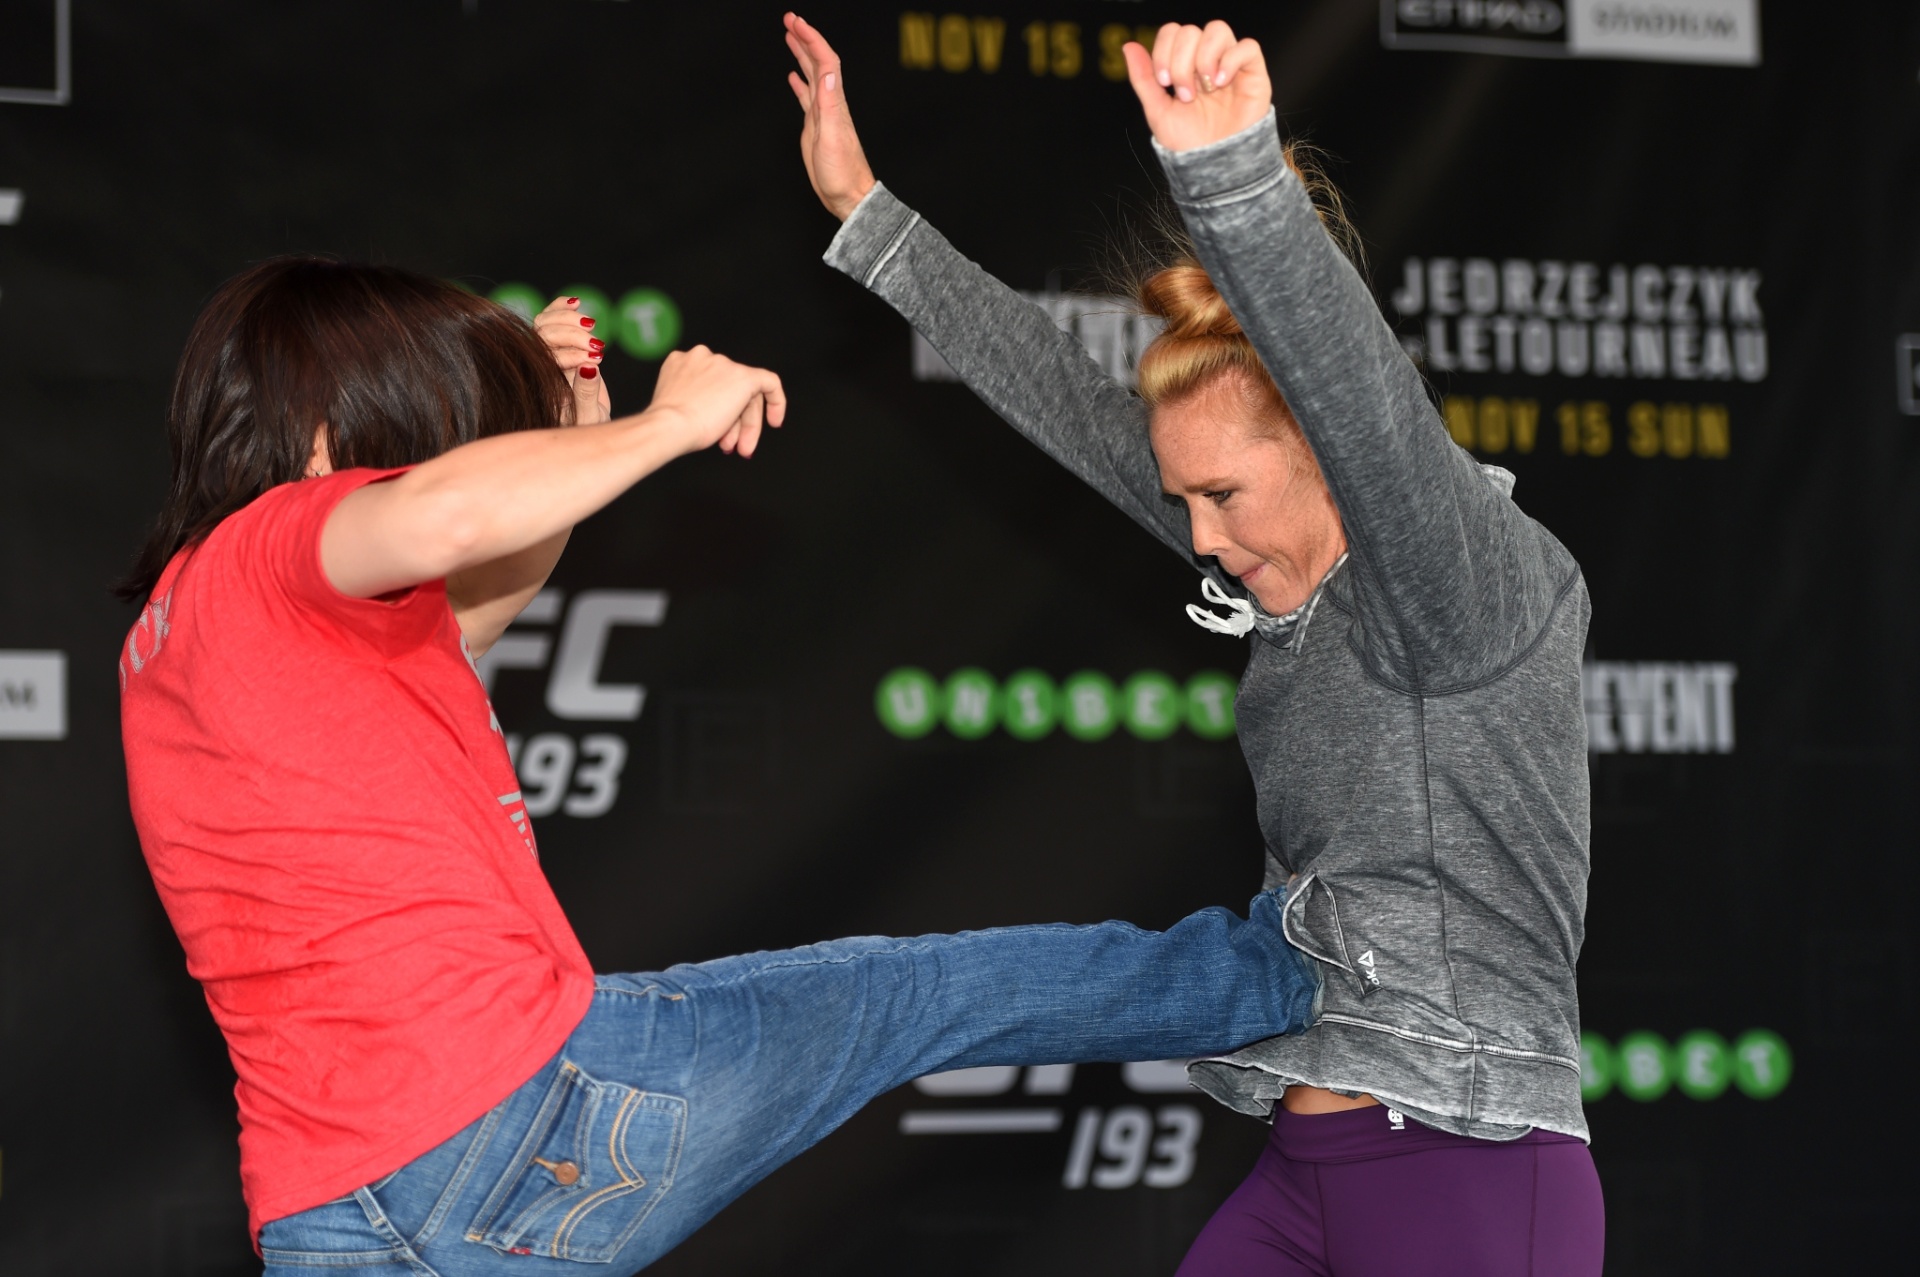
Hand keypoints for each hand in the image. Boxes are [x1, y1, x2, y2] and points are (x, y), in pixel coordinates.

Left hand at [532, 295, 612, 425]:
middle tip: (599, 346)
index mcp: (544, 386)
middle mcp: (541, 367)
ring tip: (593, 325)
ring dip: (569, 318)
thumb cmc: (586, 428)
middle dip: (573, 336)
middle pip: (544, 336)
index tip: (596, 360)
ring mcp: (547, 354)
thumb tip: (589, 366)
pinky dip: (561, 307)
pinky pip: (550, 319)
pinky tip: (576, 303)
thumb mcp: (590, 417)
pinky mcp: (559, 345)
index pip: (550, 359)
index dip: (571, 355)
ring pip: (544, 323)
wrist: (588, 427)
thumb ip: (587, 393)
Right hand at [645, 345, 786, 458]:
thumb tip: (720, 421)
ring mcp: (722, 364)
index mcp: (681, 362)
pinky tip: (775, 421)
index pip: (711, 384)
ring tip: (742, 449)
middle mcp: (702, 356)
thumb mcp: (681, 408)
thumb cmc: (669, 426)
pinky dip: (776, 401)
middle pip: (730, 388)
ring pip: (745, 393)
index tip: (724, 425)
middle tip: (737, 446)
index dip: (719, 406)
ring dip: (745, 424)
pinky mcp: (743, 376)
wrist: (670, 426)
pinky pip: (769, 382)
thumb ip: (700, 403)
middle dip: (735, 420)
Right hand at [785, 12, 876, 220]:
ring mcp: (822, 114)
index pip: (825, 61)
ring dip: (802, 55)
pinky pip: (806, 97)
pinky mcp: (816, 126)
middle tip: (790, 19)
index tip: (796, 22)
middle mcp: (830, 103)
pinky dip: (799, 83)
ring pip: (811, 76)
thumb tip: (828, 72)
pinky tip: (793, 77)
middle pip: (818, 62)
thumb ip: (830, 104)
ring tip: (790, 37)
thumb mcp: (833, 137)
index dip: (812, 39)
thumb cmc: (842, 173)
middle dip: (805, 38)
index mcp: (834, 103)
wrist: (848, 195)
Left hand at [1123, 21, 1271, 152]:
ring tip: (1206, 89)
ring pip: (1217, 30)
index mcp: (1184, 64)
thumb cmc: (1189, 142)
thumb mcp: (1158, 110)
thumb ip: (1143, 78)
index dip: (1163, 50)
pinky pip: (1247, 46)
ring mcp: (1230, 64)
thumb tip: (1129, 46)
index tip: (1163, 82)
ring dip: (1204, 58)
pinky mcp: (1254, 73)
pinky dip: (1231, 59)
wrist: (1214, 166)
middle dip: (1181, 62)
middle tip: (1185, 95)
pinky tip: (1221, 83)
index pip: (1172, 32)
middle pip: (1190, 31)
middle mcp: (1207, 59)